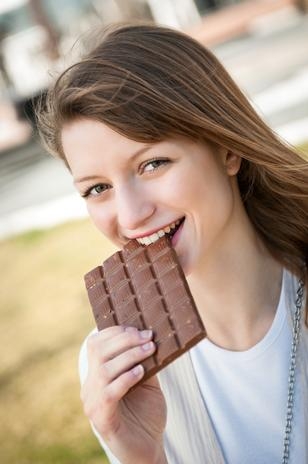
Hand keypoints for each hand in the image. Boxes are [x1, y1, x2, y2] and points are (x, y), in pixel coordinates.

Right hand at [80, 326, 167, 463]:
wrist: (147, 450)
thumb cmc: (146, 415)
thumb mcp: (146, 381)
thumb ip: (142, 361)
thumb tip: (149, 337)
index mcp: (97, 375)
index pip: (96, 344)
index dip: (115, 331)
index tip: (139, 328)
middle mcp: (90, 387)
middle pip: (99, 352)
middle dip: (125, 340)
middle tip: (148, 337)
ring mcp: (93, 403)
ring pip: (104, 369)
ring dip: (129, 355)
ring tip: (150, 350)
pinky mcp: (102, 419)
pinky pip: (109, 393)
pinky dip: (126, 378)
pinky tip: (141, 372)